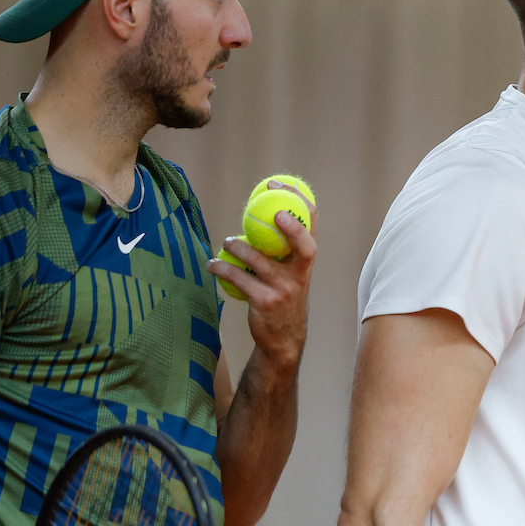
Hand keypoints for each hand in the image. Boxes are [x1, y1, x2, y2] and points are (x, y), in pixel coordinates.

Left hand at [207, 181, 316, 370]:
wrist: (283, 340)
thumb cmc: (283, 297)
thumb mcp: (290, 273)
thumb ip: (281, 248)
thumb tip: (259, 211)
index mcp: (306, 262)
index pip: (312, 226)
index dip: (299, 202)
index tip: (280, 185)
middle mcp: (301, 275)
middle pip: (305, 246)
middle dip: (293, 227)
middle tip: (271, 210)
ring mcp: (284, 290)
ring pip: (258, 260)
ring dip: (237, 247)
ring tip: (226, 242)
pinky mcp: (265, 302)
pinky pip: (239, 279)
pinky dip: (222, 269)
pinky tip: (212, 264)